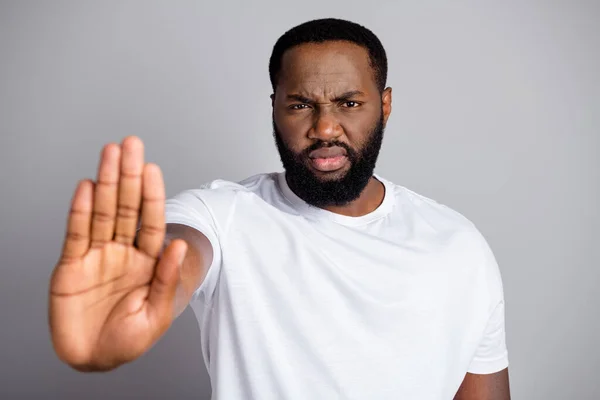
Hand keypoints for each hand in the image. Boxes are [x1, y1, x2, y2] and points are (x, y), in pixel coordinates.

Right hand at [49, 136, 186, 370]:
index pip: (151, 222)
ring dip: (106, 183)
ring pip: (102, 213)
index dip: (152, 196)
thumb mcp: (155, 314)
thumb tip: (179, 245)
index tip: (152, 169)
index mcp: (147, 261)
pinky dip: (80, 211)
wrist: (92, 359)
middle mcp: (122, 252)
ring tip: (109, 153)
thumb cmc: (128, 340)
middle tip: (130, 145)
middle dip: (129, 176)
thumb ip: (167, 280)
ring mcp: (97, 256)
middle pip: (126, 208)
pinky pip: (76, 234)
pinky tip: (86, 187)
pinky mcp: (71, 265)